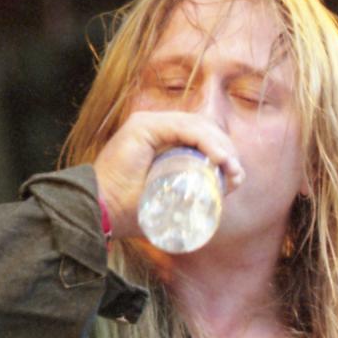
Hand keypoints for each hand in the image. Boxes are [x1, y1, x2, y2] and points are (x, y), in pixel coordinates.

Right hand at [92, 110, 245, 240]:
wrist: (100, 212)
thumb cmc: (130, 213)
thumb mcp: (167, 205)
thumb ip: (182, 203)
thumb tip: (209, 211)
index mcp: (161, 141)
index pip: (202, 137)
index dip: (223, 153)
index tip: (236, 179)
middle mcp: (155, 127)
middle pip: (203, 129)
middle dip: (227, 149)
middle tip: (237, 176)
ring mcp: (147, 124)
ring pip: (197, 127)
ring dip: (221, 146)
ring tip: (232, 170)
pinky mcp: (142, 126)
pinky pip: (183, 128)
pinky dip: (205, 141)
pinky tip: (219, 159)